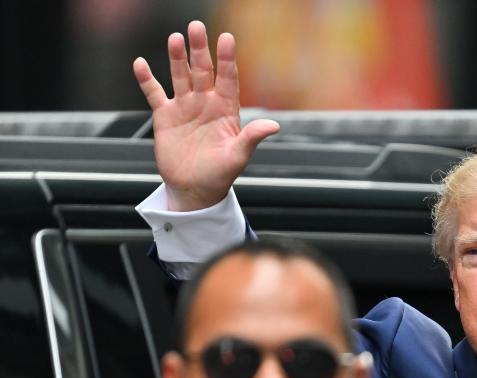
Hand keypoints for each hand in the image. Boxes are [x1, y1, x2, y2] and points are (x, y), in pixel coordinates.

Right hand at [132, 20, 278, 211]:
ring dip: (177, 58)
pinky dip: (147, 79)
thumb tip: (274, 125)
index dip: (227, 59)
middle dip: (200, 50)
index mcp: (226, 110)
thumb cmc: (220, 175)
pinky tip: (140, 63)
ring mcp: (185, 108)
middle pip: (203, 71)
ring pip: (181, 76)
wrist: (194, 190)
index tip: (227, 38)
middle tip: (196, 26)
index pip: (228, 79)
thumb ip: (252, 138)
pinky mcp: (165, 117)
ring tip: (175, 38)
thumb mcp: (238, 156)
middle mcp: (206, 104)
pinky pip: (155, 93)